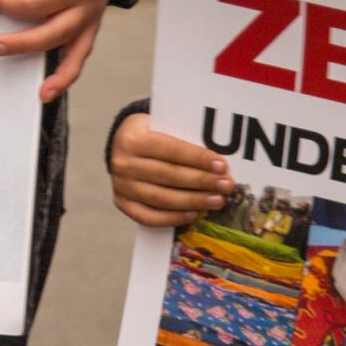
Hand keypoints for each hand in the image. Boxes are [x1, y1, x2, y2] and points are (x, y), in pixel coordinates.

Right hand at [109, 114, 231, 228]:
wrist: (120, 144)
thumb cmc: (149, 134)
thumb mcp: (161, 127)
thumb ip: (183, 141)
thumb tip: (216, 163)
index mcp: (134, 139)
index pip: (171, 150)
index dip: (198, 159)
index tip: (221, 166)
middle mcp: (123, 163)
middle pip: (169, 175)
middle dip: (202, 181)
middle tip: (225, 185)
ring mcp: (121, 186)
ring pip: (162, 198)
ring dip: (193, 201)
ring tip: (216, 201)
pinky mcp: (122, 203)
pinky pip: (149, 217)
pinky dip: (173, 218)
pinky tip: (193, 214)